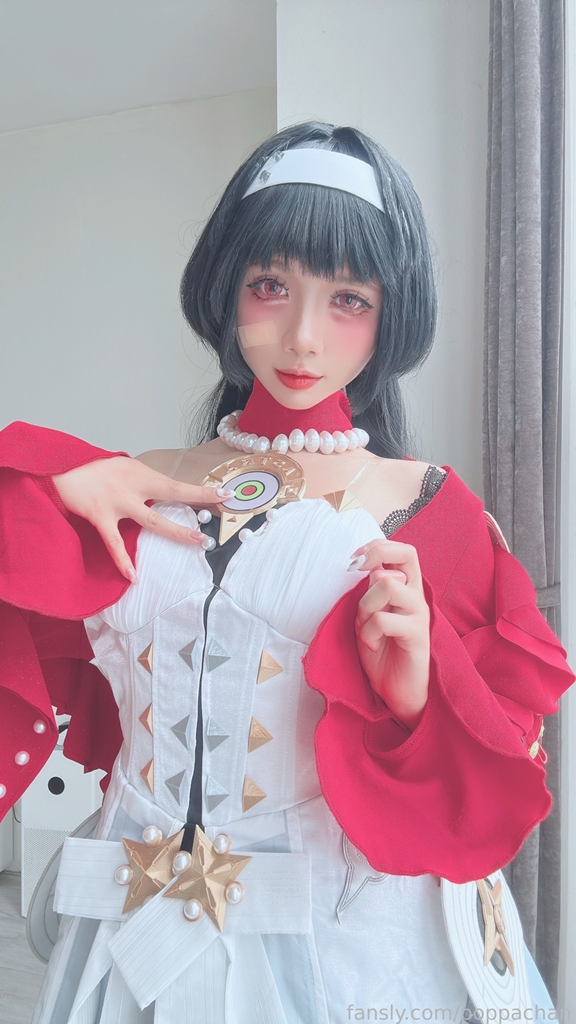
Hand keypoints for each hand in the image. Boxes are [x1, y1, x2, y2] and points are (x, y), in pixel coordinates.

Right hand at [53, 456, 232, 582]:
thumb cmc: (91, 469)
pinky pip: (114, 542)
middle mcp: (133, 485)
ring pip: (152, 520)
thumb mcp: (122, 467)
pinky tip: (132, 577)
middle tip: (219, 518)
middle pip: (172, 495)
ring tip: (195, 541)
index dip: (201, 489)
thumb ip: (142, 482)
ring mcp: (117, 501)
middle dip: (198, 504)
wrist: (59, 468)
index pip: (177, 483)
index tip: (225, 494)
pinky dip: (123, 561)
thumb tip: (161, 495)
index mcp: (140, 472)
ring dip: (175, 531)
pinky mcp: (100, 515)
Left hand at [351, 539, 430, 729]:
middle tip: (357, 575)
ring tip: (366, 627)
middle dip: (374, 560)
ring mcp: (419, 614)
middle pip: (405, 555)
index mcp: (407, 588)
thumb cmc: (382, 652)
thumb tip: (370, 568)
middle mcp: (417, 596)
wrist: (397, 692)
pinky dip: (367, 632)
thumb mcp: (368, 616)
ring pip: (387, 584)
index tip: (355, 560)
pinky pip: (383, 619)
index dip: (378, 546)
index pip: (404, 550)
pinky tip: (372, 645)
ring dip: (366, 605)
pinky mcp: (418, 635)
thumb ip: (370, 592)